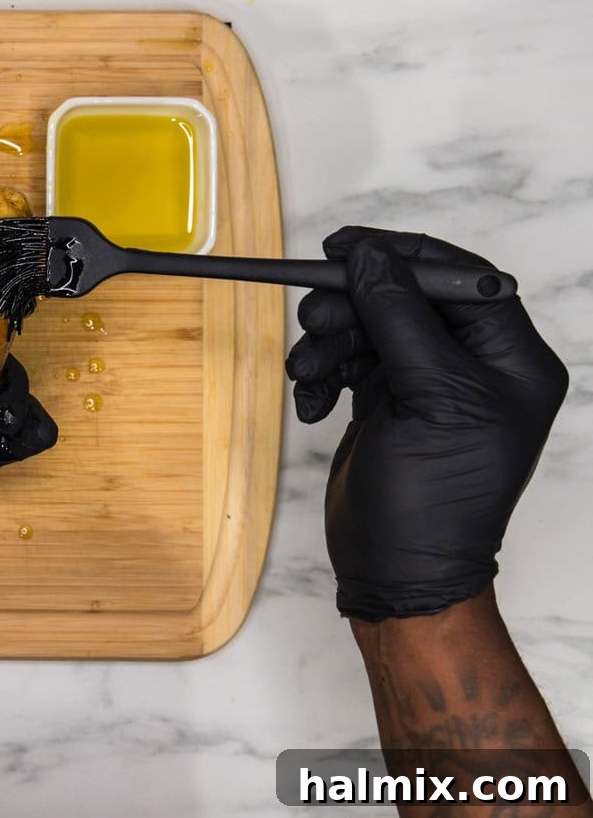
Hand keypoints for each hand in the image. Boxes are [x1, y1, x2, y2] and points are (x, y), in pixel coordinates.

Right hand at [286, 226, 566, 620]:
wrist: (395, 572)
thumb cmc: (434, 501)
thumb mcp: (426, 396)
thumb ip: (398, 317)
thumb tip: (370, 257)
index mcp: (510, 359)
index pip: (461, 278)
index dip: (403, 255)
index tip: (346, 246)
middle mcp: (473, 367)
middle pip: (404, 299)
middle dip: (352, 307)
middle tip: (314, 319)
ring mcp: (427, 385)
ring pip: (367, 328)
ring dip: (328, 346)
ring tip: (306, 374)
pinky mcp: (387, 403)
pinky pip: (348, 362)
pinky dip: (321, 377)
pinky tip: (311, 405)